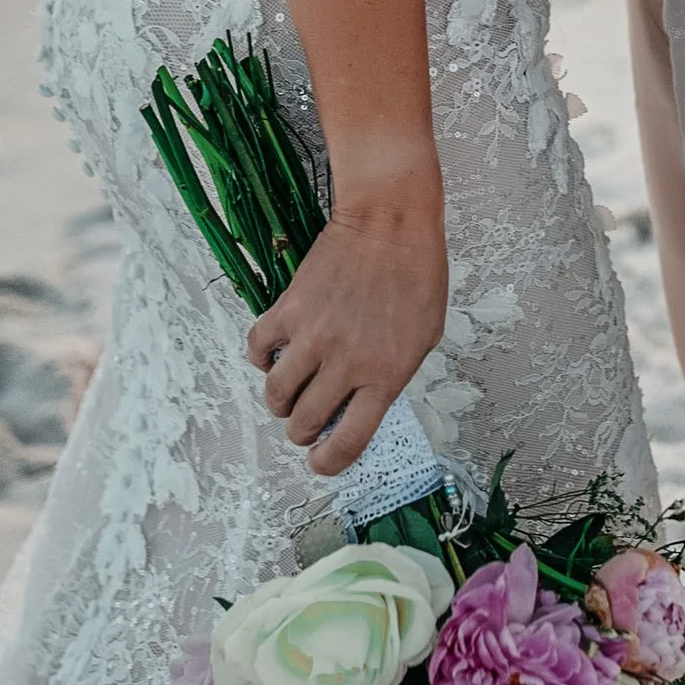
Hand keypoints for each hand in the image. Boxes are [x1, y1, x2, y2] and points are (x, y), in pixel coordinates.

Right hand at [247, 183, 448, 475]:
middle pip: (305, 423)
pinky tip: (273, 355)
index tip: (321, 463)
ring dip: (279, 403)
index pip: (348, 442)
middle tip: (305, 422)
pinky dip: (261, 358)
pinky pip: (258, 348)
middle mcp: (346, 364)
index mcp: (385, 376)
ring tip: (288, 394)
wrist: (390, 222)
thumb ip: (394, 374)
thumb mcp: (425, 337)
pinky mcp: (289, 309)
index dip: (328, 462)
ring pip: (277, 395)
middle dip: (301, 432)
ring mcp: (313, 337)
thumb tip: (364, 403)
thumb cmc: (419, 274)